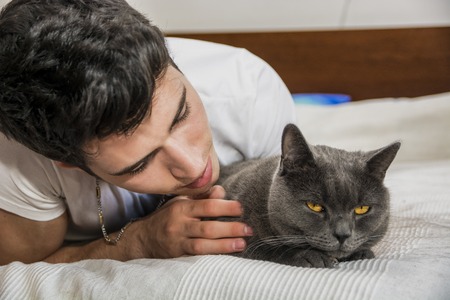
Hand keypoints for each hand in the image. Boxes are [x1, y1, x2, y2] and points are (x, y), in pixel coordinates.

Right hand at [136, 185, 252, 257]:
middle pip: (208, 227)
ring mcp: (177, 241)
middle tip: (248, 229)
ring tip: (242, 244)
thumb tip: (221, 191)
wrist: (142, 239)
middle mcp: (179, 224)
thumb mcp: (181, 203)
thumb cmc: (167, 217)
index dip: (226, 207)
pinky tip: (226, 254)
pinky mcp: (177, 255)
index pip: (208, 206)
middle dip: (230, 228)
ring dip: (224, 245)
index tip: (241, 209)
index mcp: (182, 208)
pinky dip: (212, 254)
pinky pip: (196, 256)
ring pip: (203, 245)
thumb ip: (202, 198)